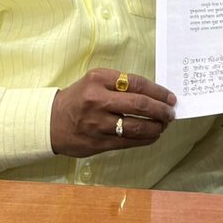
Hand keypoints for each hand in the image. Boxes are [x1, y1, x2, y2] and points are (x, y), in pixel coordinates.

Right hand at [49, 69, 175, 156]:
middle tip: (171, 112)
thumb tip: (152, 93)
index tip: (169, 97)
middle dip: (161, 110)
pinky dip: (145, 139)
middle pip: (139, 104)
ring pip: (136, 126)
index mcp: (99, 79)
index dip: (157, 91)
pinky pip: (128, 142)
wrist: (51, 122)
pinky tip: (153, 136)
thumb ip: (119, 83)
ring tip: (164, 125)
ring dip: (156, 126)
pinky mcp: (99, 143)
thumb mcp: (94, 81)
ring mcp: (98, 124)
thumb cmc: (78, 98)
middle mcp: (98, 100)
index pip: (136, 83)